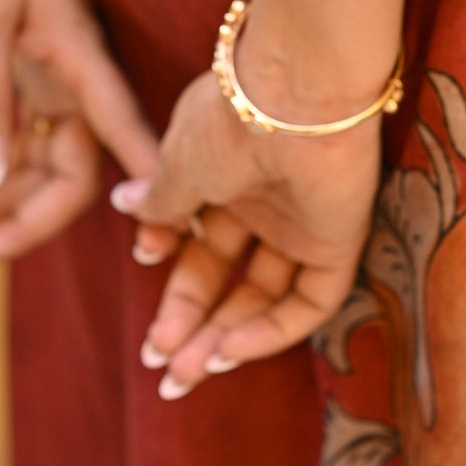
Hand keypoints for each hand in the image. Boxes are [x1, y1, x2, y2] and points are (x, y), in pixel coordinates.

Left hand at [0, 0, 159, 274]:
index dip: (139, 197)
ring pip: (50, 162)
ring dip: (7, 208)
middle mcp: (79, 76)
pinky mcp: (37, 65)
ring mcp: (60, 73)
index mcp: (80, 62)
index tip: (159, 249)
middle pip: (74, 174)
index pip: (117, 147)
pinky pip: (32, 136)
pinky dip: (3, 174)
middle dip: (24, 225)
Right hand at [116, 0, 408, 395]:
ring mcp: (303, 223)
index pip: (198, 236)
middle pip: (227, 274)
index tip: (143, 267)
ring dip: (223, 337)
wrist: (294, 92)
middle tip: (156, 362)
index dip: (169, 264)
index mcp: (225, 174)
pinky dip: (271, 333)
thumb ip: (160, 200)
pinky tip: (228, 352)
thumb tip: (126, 206)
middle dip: (189, 321)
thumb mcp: (179, 164)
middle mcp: (265, 201)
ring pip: (264, 294)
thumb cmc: (230, 116)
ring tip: (181, 373)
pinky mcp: (338, 241)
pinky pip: (309, 302)